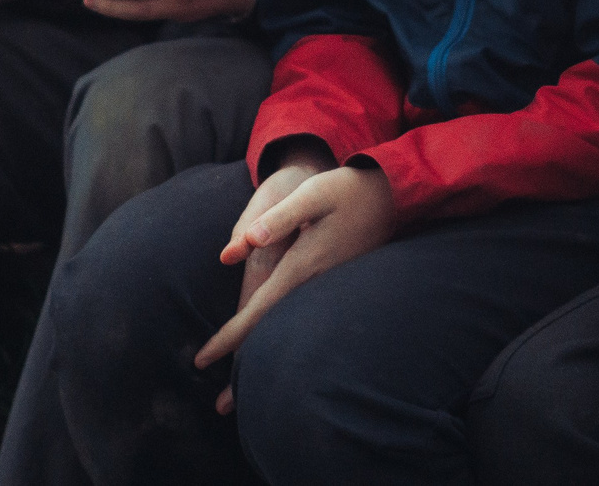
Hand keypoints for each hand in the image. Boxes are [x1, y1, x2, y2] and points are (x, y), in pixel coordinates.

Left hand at [195, 151, 391, 412]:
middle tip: (221, 408)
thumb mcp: (312, 194)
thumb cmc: (347, 189)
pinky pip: (302, 320)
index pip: (258, 311)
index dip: (229, 337)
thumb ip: (279, 217)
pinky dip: (283, 340)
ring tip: (241, 394)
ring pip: (288, 330)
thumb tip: (243, 244)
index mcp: (303, 267)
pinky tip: (275, 351)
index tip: (201, 361)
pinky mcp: (335, 284)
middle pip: (273, 333)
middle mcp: (315, 285)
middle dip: (244, 368)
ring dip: (264, 359)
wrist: (397, 196)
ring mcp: (328, 288)